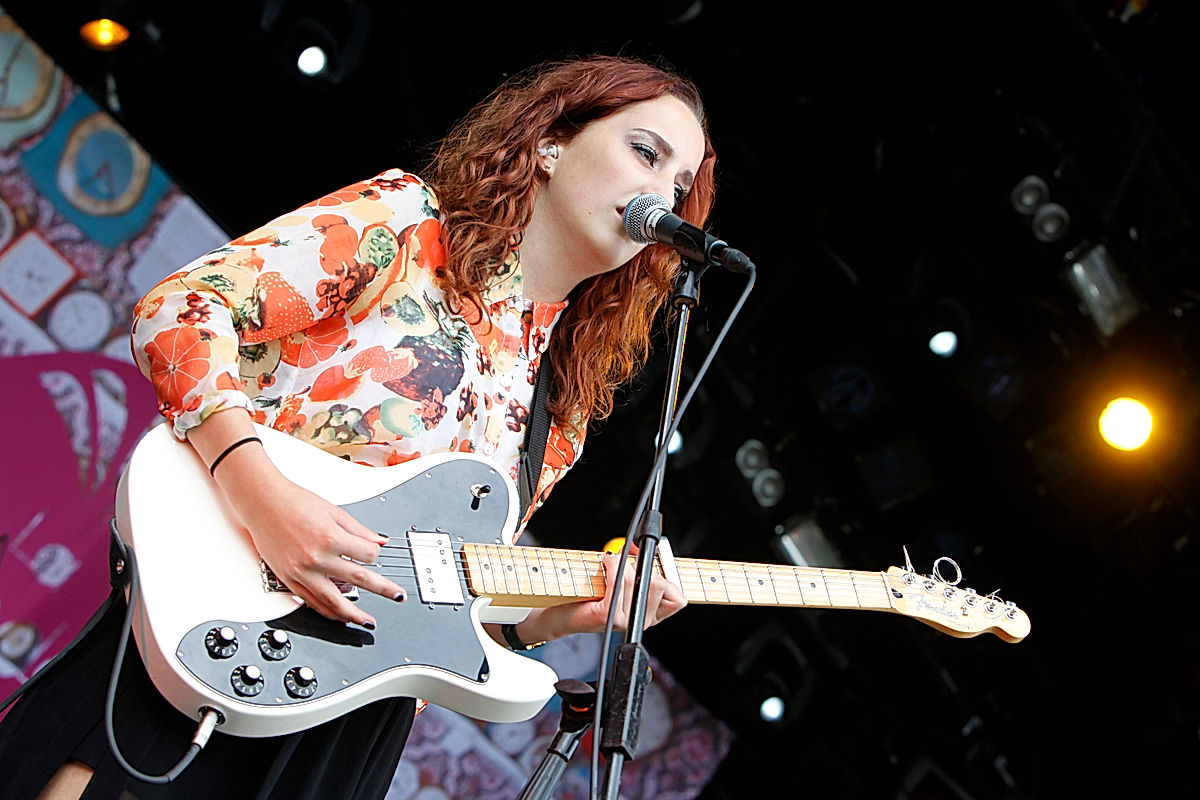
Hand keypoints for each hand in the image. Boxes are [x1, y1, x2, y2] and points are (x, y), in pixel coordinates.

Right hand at [230, 472, 405, 626]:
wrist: (262, 503)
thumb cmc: (294, 502)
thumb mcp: (334, 511)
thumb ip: (359, 530)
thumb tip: (380, 542)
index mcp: (330, 538)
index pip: (367, 555)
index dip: (376, 554)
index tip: (375, 553)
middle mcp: (316, 559)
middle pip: (359, 580)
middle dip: (383, 590)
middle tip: (398, 596)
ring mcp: (301, 572)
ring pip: (334, 602)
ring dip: (355, 614)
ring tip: (368, 620)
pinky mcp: (289, 580)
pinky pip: (312, 603)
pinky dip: (328, 612)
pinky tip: (340, 615)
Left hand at [515, 551, 686, 642]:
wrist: (557, 613)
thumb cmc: (586, 593)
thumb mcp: (618, 575)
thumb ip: (635, 563)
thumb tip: (642, 545)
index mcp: (650, 614)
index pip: (678, 597)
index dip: (669, 573)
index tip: (656, 557)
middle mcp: (640, 620)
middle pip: (660, 584)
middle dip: (643, 564)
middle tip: (623, 561)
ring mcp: (624, 620)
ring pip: (641, 579)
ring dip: (623, 562)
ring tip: (608, 564)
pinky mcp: (607, 615)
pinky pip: (621, 581)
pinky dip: (613, 565)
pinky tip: (604, 564)